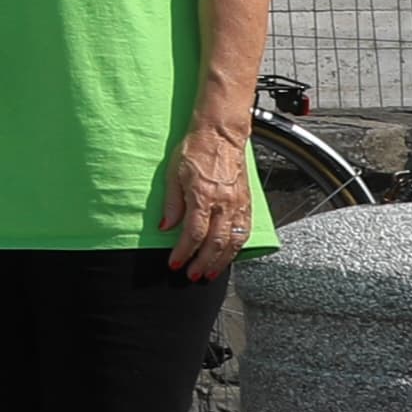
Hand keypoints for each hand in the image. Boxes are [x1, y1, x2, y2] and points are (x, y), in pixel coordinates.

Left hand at [160, 120, 254, 279]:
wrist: (221, 135)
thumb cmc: (195, 150)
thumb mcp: (173, 174)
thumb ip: (171, 204)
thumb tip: (165, 227)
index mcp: (203, 196)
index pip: (194, 233)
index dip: (184, 251)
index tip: (174, 263)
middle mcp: (224, 203)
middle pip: (216, 242)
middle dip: (203, 263)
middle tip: (192, 275)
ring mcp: (238, 204)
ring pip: (233, 241)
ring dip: (221, 261)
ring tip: (210, 273)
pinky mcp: (247, 203)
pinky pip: (244, 231)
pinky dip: (237, 247)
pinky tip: (229, 255)